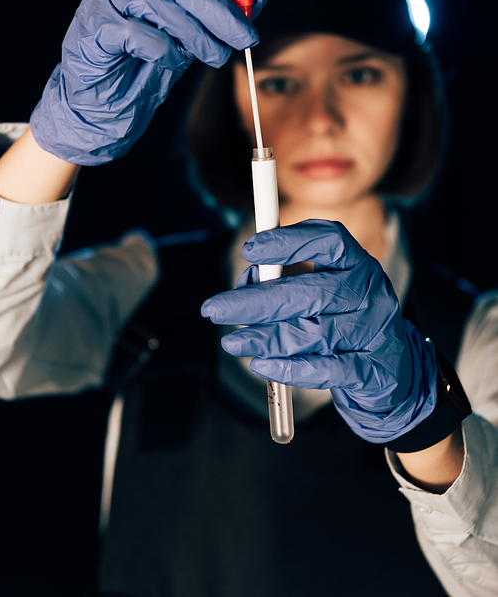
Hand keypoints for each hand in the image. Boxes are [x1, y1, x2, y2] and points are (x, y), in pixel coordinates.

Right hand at [30, 0, 268, 164]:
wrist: (106, 93)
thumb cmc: (153, 52)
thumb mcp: (196, 27)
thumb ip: (224, 7)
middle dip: (221, 6)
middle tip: (248, 37)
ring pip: (159, 4)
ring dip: (199, 36)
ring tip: (218, 57)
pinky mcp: (95, 28)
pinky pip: (137, 34)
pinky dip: (166, 51)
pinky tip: (174, 62)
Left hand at [202, 220, 437, 443]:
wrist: (393, 368)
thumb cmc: (344, 319)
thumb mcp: (322, 291)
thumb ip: (287, 281)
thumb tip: (245, 282)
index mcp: (356, 262)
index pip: (328, 240)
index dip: (288, 240)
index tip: (249, 249)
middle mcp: (370, 291)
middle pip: (312, 291)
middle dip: (257, 301)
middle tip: (216, 309)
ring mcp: (376, 331)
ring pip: (315, 333)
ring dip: (266, 338)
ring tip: (233, 343)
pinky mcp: (374, 369)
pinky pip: (327, 369)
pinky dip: (290, 369)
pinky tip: (263, 365)